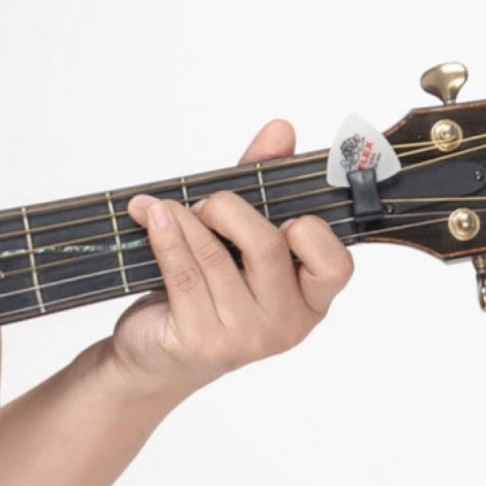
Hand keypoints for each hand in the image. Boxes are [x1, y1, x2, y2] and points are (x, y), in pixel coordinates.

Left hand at [98, 120, 353, 407]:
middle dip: (228, 208)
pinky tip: (149, 216)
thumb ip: (263, 183)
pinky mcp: (200, 340)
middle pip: (267, 245)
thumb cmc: (206, 291)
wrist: (156, 355)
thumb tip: (280, 129)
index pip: (336, 263)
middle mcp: (285, 324)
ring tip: (163, 207)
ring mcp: (244, 337)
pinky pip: (182, 273)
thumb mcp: (238, 238)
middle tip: (204, 205)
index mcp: (310, 300)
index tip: (279, 213)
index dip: (309, 230)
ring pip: (216, 256)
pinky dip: (163, 235)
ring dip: (183, 218)